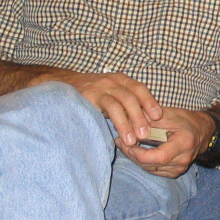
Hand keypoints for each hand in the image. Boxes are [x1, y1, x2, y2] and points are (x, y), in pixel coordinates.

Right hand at [41, 70, 162, 145]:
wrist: (61, 85)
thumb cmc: (91, 94)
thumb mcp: (110, 94)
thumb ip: (125, 104)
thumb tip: (145, 123)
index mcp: (121, 80)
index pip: (139, 88)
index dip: (149, 101)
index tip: (158, 116)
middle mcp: (112, 81)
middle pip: (131, 96)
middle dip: (140, 115)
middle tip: (146, 134)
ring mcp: (100, 87)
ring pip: (119, 103)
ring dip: (128, 122)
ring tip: (133, 140)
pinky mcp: (88, 96)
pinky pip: (105, 107)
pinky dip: (115, 121)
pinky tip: (116, 135)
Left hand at [117, 107, 215, 178]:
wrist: (203, 132)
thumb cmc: (187, 120)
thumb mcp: (170, 114)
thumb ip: (150, 119)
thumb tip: (128, 121)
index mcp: (183, 144)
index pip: (159, 156)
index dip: (139, 153)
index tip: (126, 142)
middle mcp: (183, 160)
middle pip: (151, 164)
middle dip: (132, 153)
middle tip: (120, 140)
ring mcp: (179, 169)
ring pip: (149, 169)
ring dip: (135, 158)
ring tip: (125, 144)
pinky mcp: (175, 173)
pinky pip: (153, 170)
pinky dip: (143, 162)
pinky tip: (136, 151)